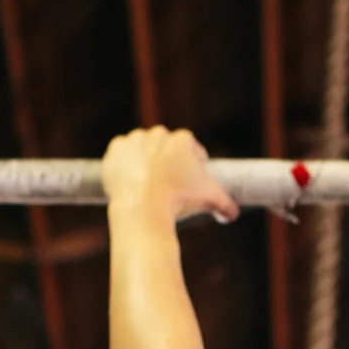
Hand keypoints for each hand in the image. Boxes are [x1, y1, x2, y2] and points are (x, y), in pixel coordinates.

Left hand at [102, 127, 238, 222]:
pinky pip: (121, 152)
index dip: (194, 161)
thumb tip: (233, 214)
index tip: (192, 175)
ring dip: (145, 158)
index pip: (191, 147)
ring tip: (148, 179)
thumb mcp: (210, 200)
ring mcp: (135, 140)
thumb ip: (226, 204)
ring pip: (142, 147)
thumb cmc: (179, 201)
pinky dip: (124, 162)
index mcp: (182, 140)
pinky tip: (129, 176)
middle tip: (169, 181)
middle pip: (166, 146)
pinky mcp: (115, 150)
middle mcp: (158, 134)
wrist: (143, 207)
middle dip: (168, 159)